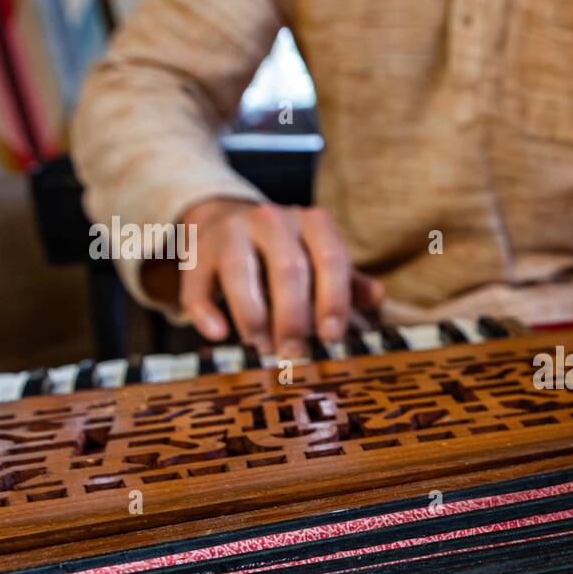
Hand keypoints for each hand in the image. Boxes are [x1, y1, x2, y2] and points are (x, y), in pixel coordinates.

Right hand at [173, 199, 382, 357]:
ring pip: (240, 273)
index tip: (331, 338)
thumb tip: (376, 297)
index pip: (330, 259)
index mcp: (311, 222)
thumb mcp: (321, 260)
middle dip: (294, 318)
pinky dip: (206, 313)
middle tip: (296, 354)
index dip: (333, 300)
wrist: (228, 222)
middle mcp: (271, 219)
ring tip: (263, 347)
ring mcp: (230, 232)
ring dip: (254, 318)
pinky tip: (220, 334)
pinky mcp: (196, 252)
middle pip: (288, 269)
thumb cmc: (289, 253)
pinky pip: (197, 284)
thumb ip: (349, 282)